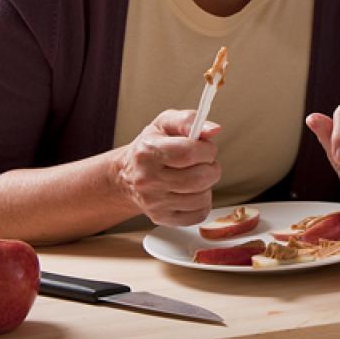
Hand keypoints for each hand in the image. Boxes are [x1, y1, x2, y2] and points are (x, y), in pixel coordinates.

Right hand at [114, 110, 221, 226]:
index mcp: (148, 152)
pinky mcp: (162, 218)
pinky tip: (192, 193)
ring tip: (196, 177)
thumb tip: (213, 130)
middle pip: (199, 178)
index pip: (189, 153)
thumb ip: (189, 120)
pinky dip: (202, 204)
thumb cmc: (150, 146)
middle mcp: (148, 179)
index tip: (205, 149)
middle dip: (212, 169)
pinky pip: (198, 215)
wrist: (127, 176)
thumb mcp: (164, 124)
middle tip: (204, 164)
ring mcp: (154, 202)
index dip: (207, 150)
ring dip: (207, 186)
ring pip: (202, 198)